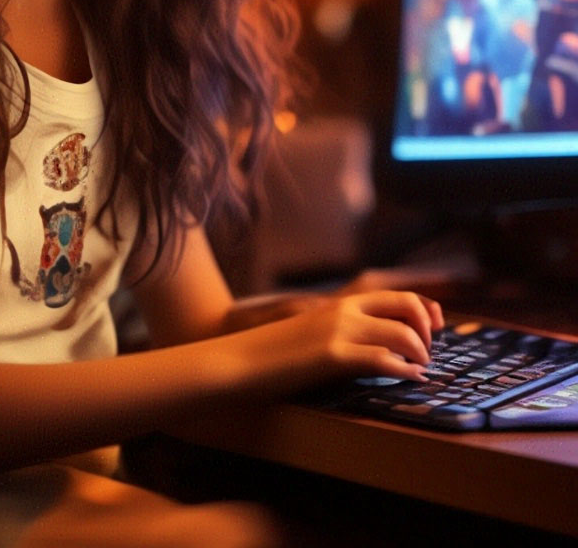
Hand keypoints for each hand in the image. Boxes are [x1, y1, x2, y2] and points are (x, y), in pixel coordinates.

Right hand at [232, 290, 443, 397]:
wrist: (238, 360)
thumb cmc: (273, 353)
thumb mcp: (312, 332)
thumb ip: (341, 332)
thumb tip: (374, 346)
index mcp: (339, 304)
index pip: (397, 295)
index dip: (426, 308)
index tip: (436, 327)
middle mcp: (343, 310)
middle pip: (407, 304)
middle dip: (428, 327)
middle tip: (428, 351)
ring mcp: (338, 331)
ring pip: (403, 333)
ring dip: (421, 353)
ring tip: (419, 368)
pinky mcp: (332, 356)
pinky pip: (383, 359)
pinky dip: (405, 371)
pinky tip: (409, 379)